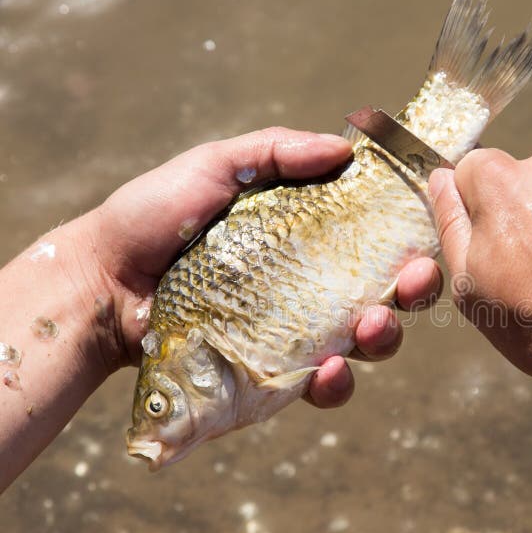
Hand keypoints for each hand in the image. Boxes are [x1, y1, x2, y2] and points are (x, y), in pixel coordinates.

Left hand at [81, 127, 440, 405]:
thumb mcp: (217, 166)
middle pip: (388, 293)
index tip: (425, 229)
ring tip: (369, 327)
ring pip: (366, 343)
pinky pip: (320, 385)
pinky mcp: (274, 372)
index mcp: (310, 238)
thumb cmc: (155, 215)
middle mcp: (314, 285)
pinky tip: (328, 370)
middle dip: (414, 291)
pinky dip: (335, 382)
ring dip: (383, 337)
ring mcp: (297, 331)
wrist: (105, 279)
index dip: (411, 236)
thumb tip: (345, 148)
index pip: (376, 238)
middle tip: (411, 283)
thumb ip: (277, 150)